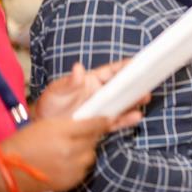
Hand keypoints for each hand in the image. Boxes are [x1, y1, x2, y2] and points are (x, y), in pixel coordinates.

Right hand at [0, 117, 109, 191]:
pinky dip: (78, 165)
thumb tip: (91, 122)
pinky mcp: (70, 181)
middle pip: (94, 140)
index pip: (93, 125)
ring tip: (72, 150)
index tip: (108, 119)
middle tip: (83, 136)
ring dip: (85, 152)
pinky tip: (66, 163)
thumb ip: (71, 124)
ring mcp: (71, 167)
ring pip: (90, 156)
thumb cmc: (24, 143)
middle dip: (91, 136)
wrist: (8, 170)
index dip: (103, 121)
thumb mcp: (47, 124)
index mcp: (63, 132)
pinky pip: (83, 170)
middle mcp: (70, 150)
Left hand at [34, 61, 148, 130]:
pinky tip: (136, 117)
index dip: (124, 66)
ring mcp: (102, 109)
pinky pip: (117, 121)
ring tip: (145, 98)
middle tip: (148, 81)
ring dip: (135, 101)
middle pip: (122, 87)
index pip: (111, 71)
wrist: (43, 129)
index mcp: (92, 80)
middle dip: (135, 84)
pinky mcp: (102, 124)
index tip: (137, 62)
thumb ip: (69, 82)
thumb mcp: (56, 92)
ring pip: (123, 103)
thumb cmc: (49, 105)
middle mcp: (100, 94)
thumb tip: (78, 69)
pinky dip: (127, 120)